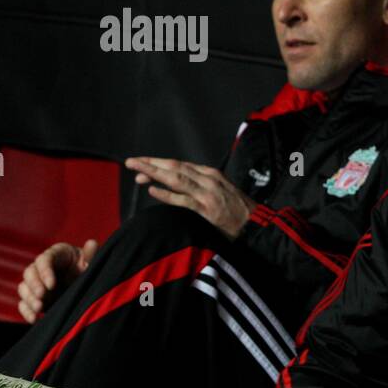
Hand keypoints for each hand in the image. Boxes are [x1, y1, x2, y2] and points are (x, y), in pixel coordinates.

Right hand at [17, 239, 97, 322]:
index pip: (44, 260)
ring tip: (39, 308)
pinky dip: (26, 311)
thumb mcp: (92, 263)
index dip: (45, 272)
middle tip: (42, 296)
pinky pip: (24, 303)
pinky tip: (34, 319)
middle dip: (34, 285)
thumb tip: (92, 243)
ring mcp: (38, 283)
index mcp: (56, 254)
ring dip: (29, 298)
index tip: (52, 285)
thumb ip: (91, 255)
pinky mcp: (36, 298)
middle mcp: (43, 267)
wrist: (90, 283)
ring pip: (24, 288)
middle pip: (29, 273)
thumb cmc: (91, 268)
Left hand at [126, 156, 255, 239]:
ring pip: (176, 179)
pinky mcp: (207, 210)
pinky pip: (183, 200)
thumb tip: (179, 185)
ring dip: (154, 174)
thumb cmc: (238, 210)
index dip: (159, 163)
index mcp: (211, 174)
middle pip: (175, 167)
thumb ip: (202, 186)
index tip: (142, 164)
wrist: (256, 225)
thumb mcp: (221, 191)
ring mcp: (208, 194)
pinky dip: (168, 194)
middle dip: (151, 164)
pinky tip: (153, 191)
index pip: (180, 164)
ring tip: (137, 172)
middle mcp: (208, 179)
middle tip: (131, 162)